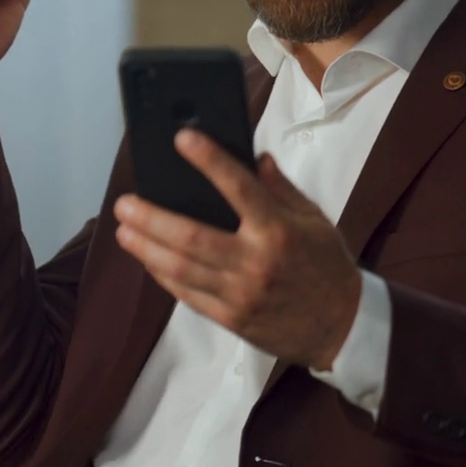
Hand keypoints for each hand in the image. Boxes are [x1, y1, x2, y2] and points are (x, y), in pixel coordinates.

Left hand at [113, 129, 362, 371]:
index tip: (182, 139)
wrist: (341, 327)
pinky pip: (188, 295)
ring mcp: (241, 294)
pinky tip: (147, 259)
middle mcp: (256, 262)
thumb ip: (281, 189)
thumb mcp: (315, 220)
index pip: (239, 187)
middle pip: (191, 237)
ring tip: (124, 229)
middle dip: (152, 218)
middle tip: (125, 203)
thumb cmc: (326, 266)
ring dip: (146, 248)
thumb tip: (255, 157)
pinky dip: (163, 276)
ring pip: (181, 269)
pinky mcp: (232, 318)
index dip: (209, 161)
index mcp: (279, 231)